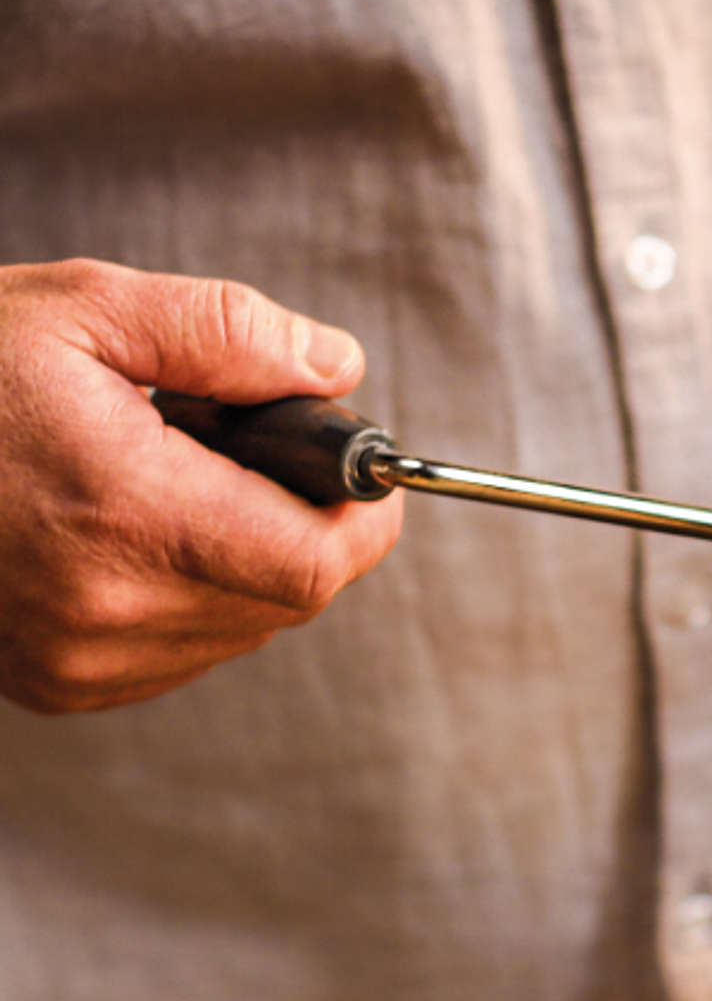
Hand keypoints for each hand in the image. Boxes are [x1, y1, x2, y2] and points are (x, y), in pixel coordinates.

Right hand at [0, 259, 401, 711]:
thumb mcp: (82, 311)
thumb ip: (225, 334)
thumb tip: (337, 367)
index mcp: (127, 514)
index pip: (320, 559)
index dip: (361, 514)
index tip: (356, 466)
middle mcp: (109, 611)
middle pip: (293, 596)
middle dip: (303, 522)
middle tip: (247, 448)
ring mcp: (81, 663)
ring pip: (244, 629)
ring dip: (248, 560)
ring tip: (169, 480)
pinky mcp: (61, 689)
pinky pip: (184, 652)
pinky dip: (190, 596)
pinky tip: (128, 531)